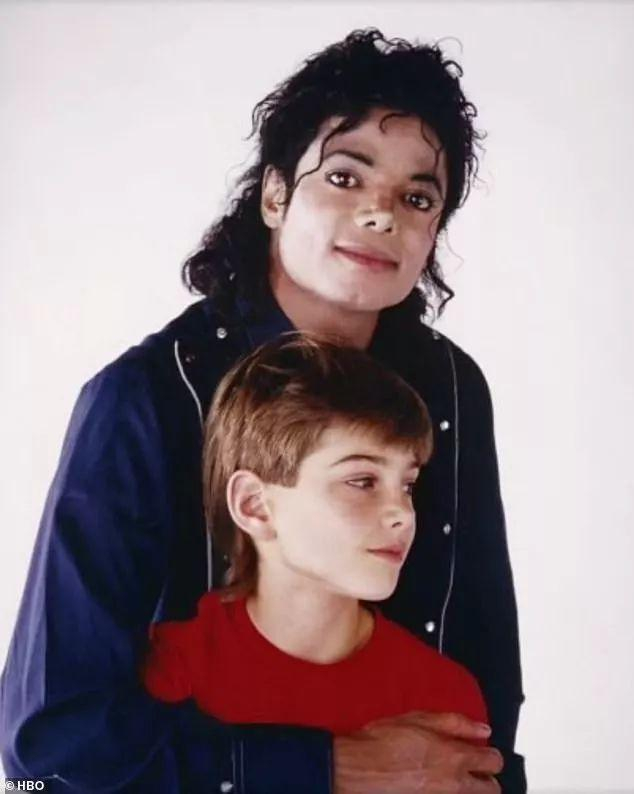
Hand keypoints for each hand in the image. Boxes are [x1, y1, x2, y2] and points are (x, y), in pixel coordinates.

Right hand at [333, 711, 502, 792]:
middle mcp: (454, 784)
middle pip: (492, 790)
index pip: (493, 761)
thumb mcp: (419, 719)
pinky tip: (438, 787)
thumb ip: (455, 723)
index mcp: (455, 757)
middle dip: (487, 779)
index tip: (482, 751)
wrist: (356, 769)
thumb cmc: (384, 739)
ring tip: (456, 780)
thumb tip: (483, 729)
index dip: (491, 754)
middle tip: (474, 770)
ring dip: (471, 790)